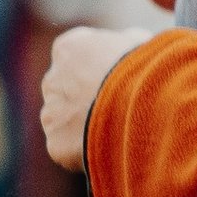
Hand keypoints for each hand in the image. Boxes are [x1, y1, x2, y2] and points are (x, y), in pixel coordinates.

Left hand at [40, 24, 152, 170]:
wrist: (143, 104)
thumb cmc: (145, 68)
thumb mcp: (140, 43)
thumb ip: (125, 44)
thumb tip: (131, 46)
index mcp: (69, 49)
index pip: (78, 57)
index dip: (99, 68)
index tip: (119, 79)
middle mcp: (52, 79)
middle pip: (68, 91)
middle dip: (88, 100)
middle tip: (120, 111)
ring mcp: (51, 114)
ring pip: (66, 122)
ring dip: (85, 127)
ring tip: (119, 133)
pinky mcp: (56, 145)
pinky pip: (71, 150)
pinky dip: (87, 153)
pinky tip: (111, 150)